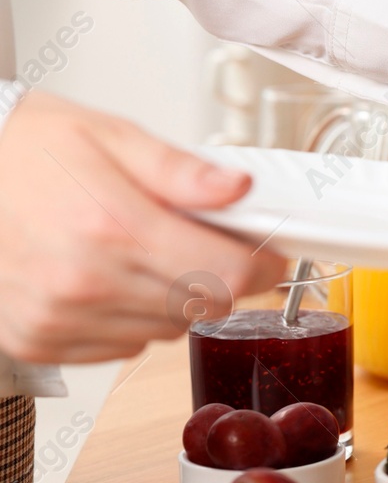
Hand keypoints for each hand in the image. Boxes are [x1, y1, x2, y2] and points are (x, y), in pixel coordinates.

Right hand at [0, 94, 286, 364]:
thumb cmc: (25, 150)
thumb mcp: (110, 135)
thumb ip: (181, 169)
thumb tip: (239, 188)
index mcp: (109, 225)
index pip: (224, 274)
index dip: (260, 265)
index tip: (267, 252)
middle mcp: (83, 281)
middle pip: (201, 307)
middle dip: (219, 277)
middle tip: (204, 242)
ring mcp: (57, 318)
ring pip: (165, 331)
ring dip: (174, 299)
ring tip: (143, 252)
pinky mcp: (37, 340)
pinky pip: (120, 346)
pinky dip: (131, 317)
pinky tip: (110, 277)